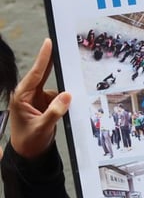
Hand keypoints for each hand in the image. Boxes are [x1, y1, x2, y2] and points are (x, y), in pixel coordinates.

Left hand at [6, 39, 70, 159]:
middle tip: (62, 50)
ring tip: (57, 112)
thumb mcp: (42, 127)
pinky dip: (63, 104)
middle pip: (43, 75)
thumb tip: (67, 95)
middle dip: (53, 66)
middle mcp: (28, 95)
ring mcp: (37, 100)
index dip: (43, 58)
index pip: (35, 74)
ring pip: (55, 91)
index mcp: (21, 96)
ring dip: (61, 98)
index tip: (48, 43)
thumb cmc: (28, 141)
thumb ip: (55, 111)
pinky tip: (64, 113)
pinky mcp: (45, 106)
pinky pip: (59, 100)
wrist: (28, 154)